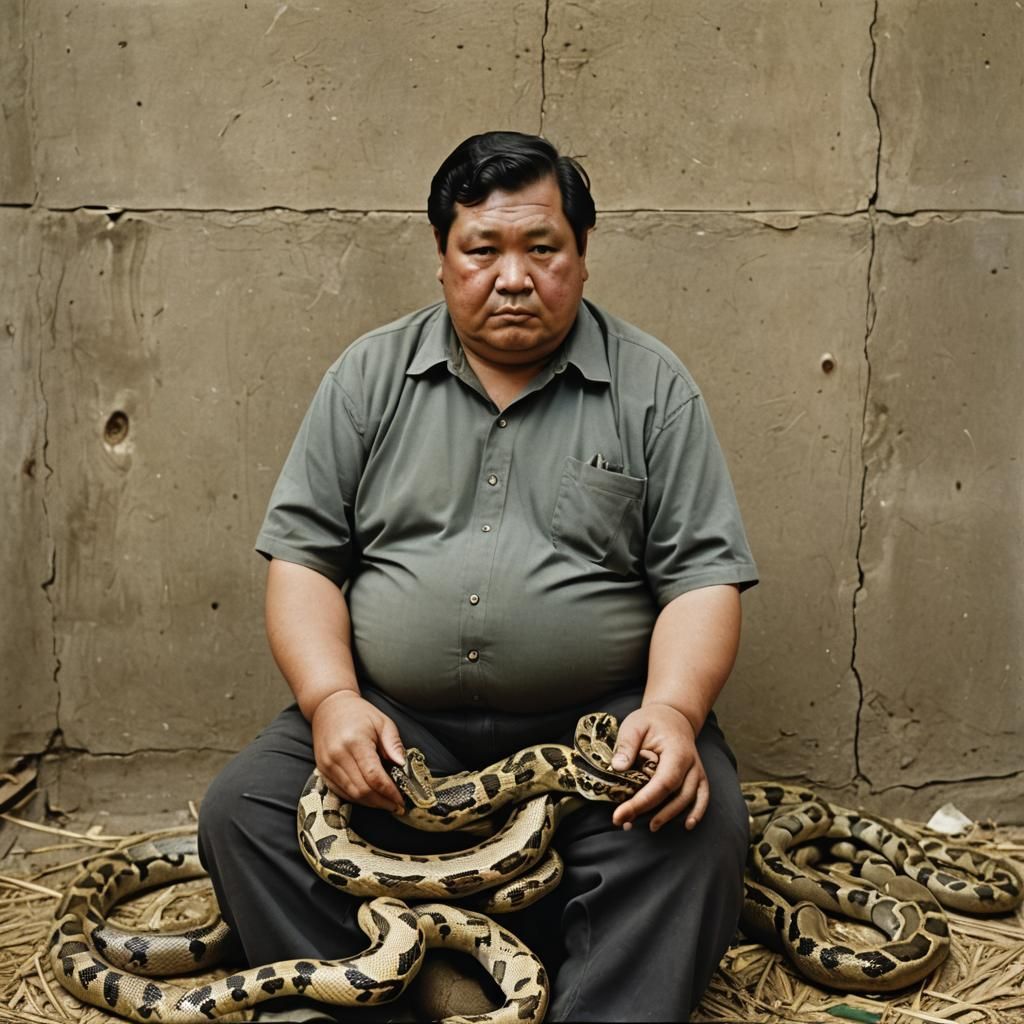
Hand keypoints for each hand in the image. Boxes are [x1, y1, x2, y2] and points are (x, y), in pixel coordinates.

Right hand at [311, 690, 406, 813]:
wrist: (328, 707)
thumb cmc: (359, 713)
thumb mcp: (382, 722)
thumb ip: (394, 744)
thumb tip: (403, 766)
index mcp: (355, 742)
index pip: (374, 776)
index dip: (389, 792)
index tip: (401, 799)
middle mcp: (337, 756)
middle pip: (362, 790)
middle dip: (382, 802)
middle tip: (397, 806)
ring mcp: (327, 765)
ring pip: (351, 794)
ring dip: (371, 803)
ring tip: (386, 803)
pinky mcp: (322, 770)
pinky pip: (340, 792)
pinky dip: (357, 798)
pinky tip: (370, 798)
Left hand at [609, 703, 708, 831]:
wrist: (673, 716)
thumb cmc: (651, 722)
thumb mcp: (634, 726)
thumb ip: (627, 745)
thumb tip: (618, 768)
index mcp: (676, 751)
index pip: (662, 782)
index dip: (642, 801)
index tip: (620, 814)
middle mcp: (691, 763)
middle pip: (676, 795)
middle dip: (650, 812)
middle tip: (624, 822)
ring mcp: (698, 771)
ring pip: (687, 800)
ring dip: (668, 816)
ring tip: (646, 826)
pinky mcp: (698, 777)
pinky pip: (702, 797)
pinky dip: (697, 812)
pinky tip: (687, 826)